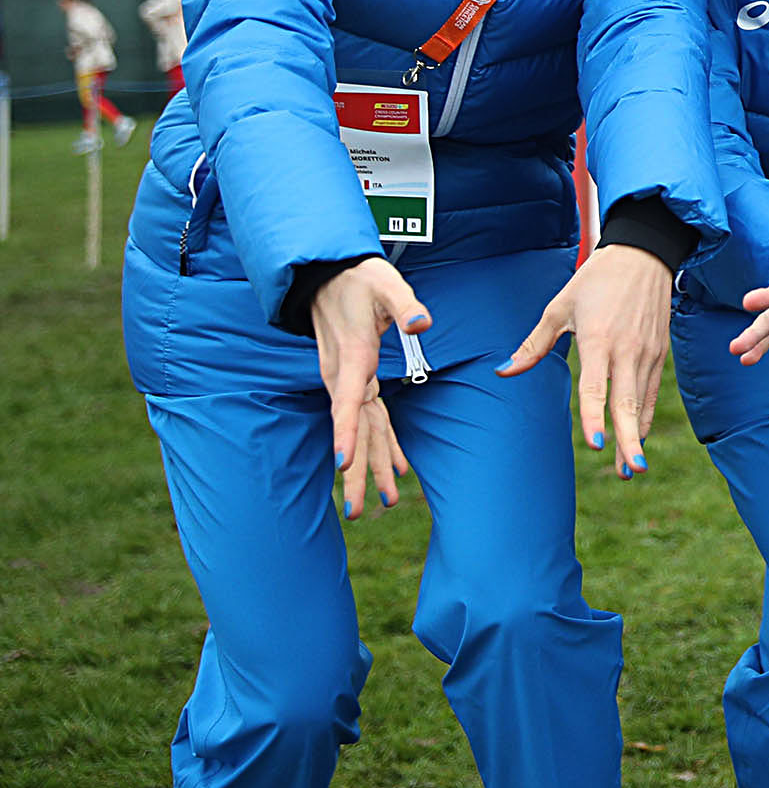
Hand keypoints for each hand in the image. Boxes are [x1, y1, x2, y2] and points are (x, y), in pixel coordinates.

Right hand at [307, 255, 428, 499]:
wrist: (327, 274)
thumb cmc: (359, 278)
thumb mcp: (384, 282)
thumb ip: (405, 304)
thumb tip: (423, 323)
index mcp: (352, 359)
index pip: (347, 403)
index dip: (346, 434)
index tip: (344, 466)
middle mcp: (344, 377)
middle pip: (352, 431)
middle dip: (356, 473)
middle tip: (359, 513)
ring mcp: (347, 381)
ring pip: (361, 430)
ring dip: (368, 467)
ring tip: (377, 504)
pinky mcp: (355, 379)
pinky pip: (368, 419)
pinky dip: (381, 443)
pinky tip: (395, 468)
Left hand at [499, 240, 674, 477]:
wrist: (643, 254)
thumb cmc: (596, 279)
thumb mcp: (560, 306)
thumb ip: (534, 344)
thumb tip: (504, 372)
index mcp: (598, 339)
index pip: (596, 386)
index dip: (595, 416)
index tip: (594, 444)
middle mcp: (626, 350)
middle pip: (628, 402)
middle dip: (629, 439)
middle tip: (630, 470)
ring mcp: (647, 352)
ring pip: (642, 402)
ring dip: (638, 435)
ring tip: (632, 468)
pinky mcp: (659, 352)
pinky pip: (652, 391)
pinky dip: (644, 416)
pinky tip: (639, 436)